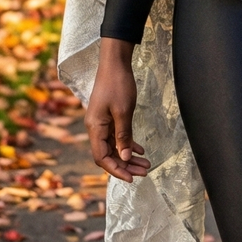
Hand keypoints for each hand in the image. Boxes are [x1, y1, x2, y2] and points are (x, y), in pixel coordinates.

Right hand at [87, 38, 151, 183]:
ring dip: (129, 157)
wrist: (115, 63)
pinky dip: (128, 144)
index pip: (102, 157)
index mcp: (95, 128)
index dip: (116, 170)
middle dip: (126, 166)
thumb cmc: (118, 84)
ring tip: (146, 164)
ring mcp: (102, 123)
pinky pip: (117, 136)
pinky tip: (140, 150)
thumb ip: (124, 135)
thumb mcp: (123, 111)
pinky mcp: (109, 117)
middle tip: (144, 172)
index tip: (132, 178)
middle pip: (108, 155)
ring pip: (114, 147)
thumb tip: (125, 157)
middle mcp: (96, 128)